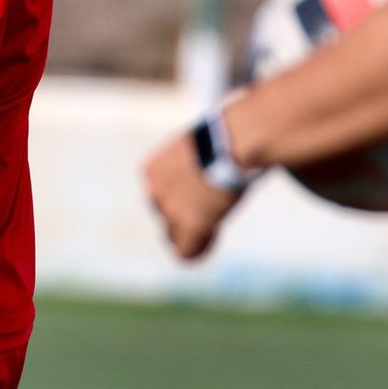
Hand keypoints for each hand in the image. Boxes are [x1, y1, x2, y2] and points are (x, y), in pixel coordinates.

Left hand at [143, 129, 243, 259]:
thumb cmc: (226, 136)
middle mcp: (154, 191)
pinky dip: (200, 248)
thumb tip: (207, 177)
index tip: (204, 189)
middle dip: (185, 214)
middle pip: (164, 215)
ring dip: (193, 230)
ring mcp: (170, 210)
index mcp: (154, 170)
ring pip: (172, 236)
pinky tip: (216, 232)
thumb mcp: (203, 147)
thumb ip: (197, 165)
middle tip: (211, 204)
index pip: (160, 195)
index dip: (182, 197)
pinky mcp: (190, 225)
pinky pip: (186, 252)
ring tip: (216, 218)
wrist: (233, 140)